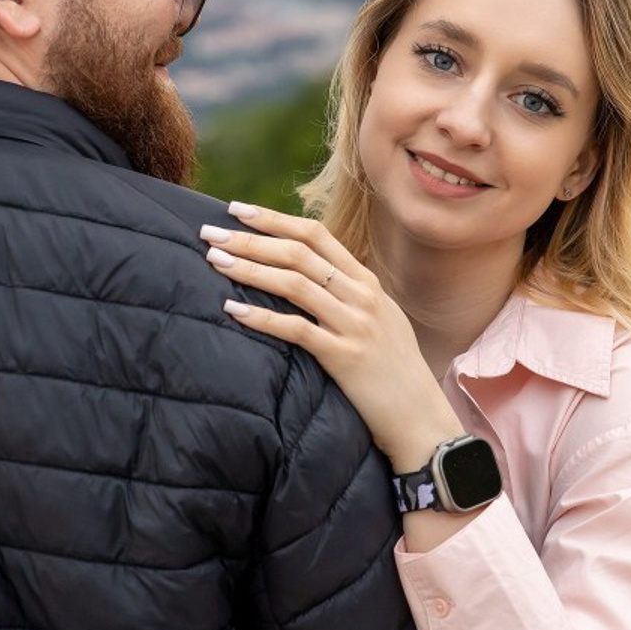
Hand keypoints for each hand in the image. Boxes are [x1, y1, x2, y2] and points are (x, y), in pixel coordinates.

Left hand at [200, 201, 464, 472]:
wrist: (420, 418)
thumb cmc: (392, 372)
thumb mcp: (377, 321)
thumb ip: (346, 297)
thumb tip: (303, 278)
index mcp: (366, 282)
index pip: (316, 234)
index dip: (274, 219)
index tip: (237, 210)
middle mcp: (361, 296)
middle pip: (299, 252)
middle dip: (250, 239)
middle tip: (210, 231)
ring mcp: (355, 325)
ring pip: (295, 283)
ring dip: (250, 269)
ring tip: (214, 261)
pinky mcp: (345, 357)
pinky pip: (296, 329)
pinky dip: (262, 317)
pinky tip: (233, 310)